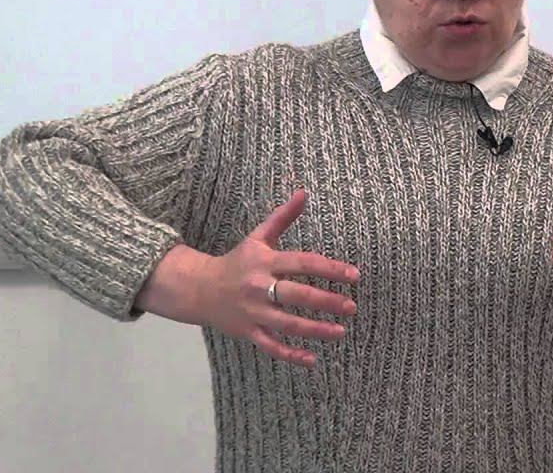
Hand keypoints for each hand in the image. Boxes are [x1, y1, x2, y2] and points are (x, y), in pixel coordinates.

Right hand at [141, 190, 359, 367]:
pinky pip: (271, 346)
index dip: (330, 269)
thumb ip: (283, 217)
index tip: (354, 275)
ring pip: (287, 324)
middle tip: (352, 307)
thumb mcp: (258, 237)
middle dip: (327, 302)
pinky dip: (290, 354)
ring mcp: (253, 312)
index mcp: (265, 262)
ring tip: (341, 332)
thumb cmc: (237, 261)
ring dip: (315, 329)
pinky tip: (312, 359)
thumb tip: (304, 193)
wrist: (198, 288)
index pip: (303, 263)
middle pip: (297, 295)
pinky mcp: (248, 331)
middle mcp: (260, 287)